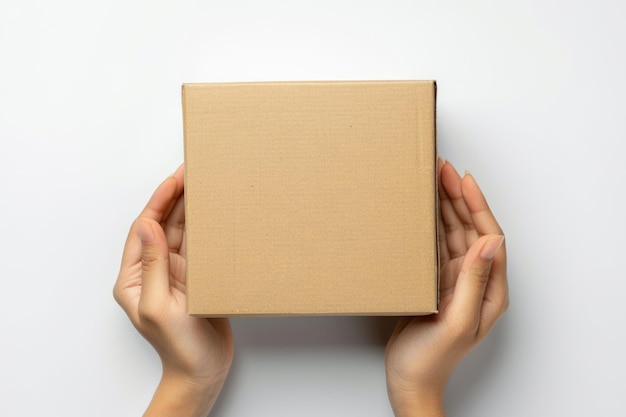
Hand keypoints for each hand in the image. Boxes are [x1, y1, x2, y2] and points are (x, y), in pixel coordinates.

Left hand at [114, 166, 232, 416]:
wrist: (202, 370)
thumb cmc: (177, 347)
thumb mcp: (158, 306)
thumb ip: (153, 266)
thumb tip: (147, 225)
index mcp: (134, 276)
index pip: (144, 228)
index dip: (159, 200)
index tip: (175, 179)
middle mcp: (153, 270)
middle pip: (163, 224)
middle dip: (175, 197)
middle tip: (192, 171)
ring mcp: (175, 273)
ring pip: (182, 232)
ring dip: (191, 209)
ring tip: (203, 184)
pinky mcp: (195, 278)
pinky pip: (199, 246)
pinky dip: (205, 228)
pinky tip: (214, 214)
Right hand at [385, 160, 507, 416]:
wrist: (410, 378)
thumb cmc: (432, 359)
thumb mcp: (455, 322)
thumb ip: (473, 282)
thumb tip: (489, 242)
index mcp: (490, 291)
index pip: (489, 237)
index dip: (477, 206)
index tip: (464, 180)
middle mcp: (477, 282)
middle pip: (471, 229)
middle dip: (459, 197)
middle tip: (443, 170)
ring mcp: (456, 281)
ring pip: (454, 234)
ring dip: (445, 207)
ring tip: (434, 181)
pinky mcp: (438, 282)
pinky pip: (438, 246)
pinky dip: (432, 225)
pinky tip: (425, 211)